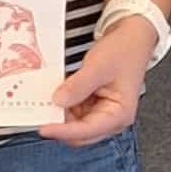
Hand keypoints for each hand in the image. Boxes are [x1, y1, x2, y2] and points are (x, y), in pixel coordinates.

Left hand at [40, 15, 154, 145]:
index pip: (87, 130)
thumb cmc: (124, 51)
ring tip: (44, 101)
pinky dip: (63, 105)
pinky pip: (74, 112)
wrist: (131, 37)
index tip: (43, 128)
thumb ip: (78, 86)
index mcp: (119, 114)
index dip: (63, 131)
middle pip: (80, 134)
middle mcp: (112, 119)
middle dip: (60, 125)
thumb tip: (58, 101)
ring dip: (59, 115)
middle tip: (39, 113)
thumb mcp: (98, 67)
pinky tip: (54, 95)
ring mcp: (102, 113)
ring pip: (74, 124)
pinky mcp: (94, 106)